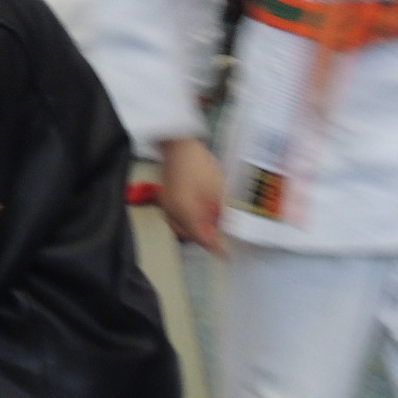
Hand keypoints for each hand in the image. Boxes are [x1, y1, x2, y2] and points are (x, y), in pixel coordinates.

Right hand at [158, 137, 225, 254]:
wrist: (178, 143)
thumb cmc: (199, 165)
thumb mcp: (218, 190)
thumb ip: (223, 213)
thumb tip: (230, 229)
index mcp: (185, 214)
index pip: (202, 239)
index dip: (217, 248)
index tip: (228, 255)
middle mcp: (172, 213)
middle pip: (189, 234)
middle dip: (205, 238)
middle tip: (223, 238)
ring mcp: (167, 204)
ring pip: (181, 225)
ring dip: (196, 228)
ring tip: (212, 225)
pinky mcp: (166, 196)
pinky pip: (177, 215)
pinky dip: (188, 218)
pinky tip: (199, 210)